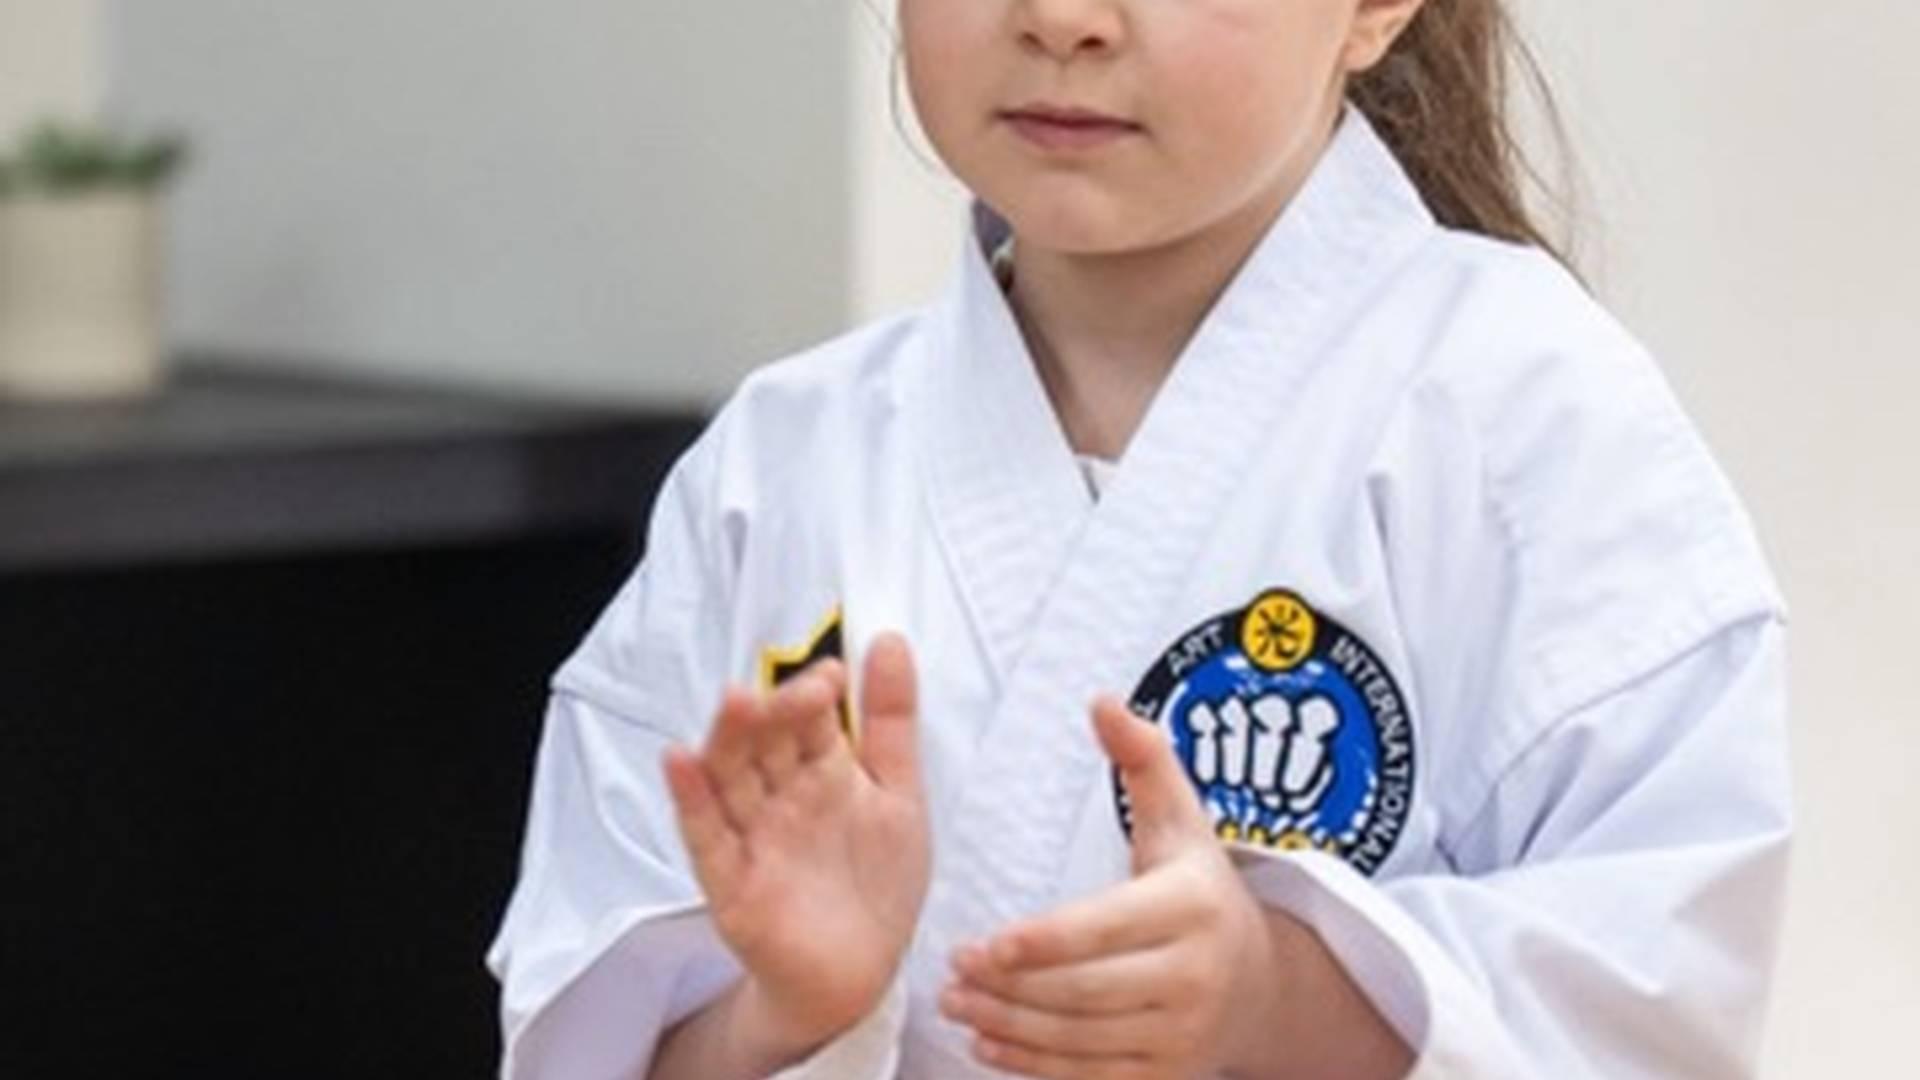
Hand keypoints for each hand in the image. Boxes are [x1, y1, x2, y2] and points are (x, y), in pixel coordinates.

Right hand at [663, 633, 929, 1055]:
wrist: (861, 976)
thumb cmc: (877, 884)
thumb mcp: (899, 794)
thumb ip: (892, 721)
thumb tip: (890, 640)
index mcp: (820, 771)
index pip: (807, 719)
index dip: (814, 695)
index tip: (832, 676)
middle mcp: (780, 797)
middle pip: (764, 742)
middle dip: (776, 712)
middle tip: (797, 689)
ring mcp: (751, 836)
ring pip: (730, 778)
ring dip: (730, 740)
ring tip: (736, 701)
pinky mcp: (731, 883)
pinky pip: (706, 837)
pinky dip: (692, 801)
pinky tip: (681, 761)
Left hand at [940, 696, 1281, 1078]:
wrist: (1261, 984)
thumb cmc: (1199, 888)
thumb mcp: (1182, 819)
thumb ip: (1143, 757)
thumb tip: (1101, 701)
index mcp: (1192, 907)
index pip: (1104, 929)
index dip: (1040, 942)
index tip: (982, 942)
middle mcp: (1195, 977)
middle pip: (1083, 992)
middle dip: (1008, 988)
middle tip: (951, 973)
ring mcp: (1184, 1037)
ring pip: (1080, 1040)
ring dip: (1008, 1027)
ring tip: (957, 1004)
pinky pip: (1089, 1078)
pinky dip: (1033, 1066)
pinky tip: (989, 1043)